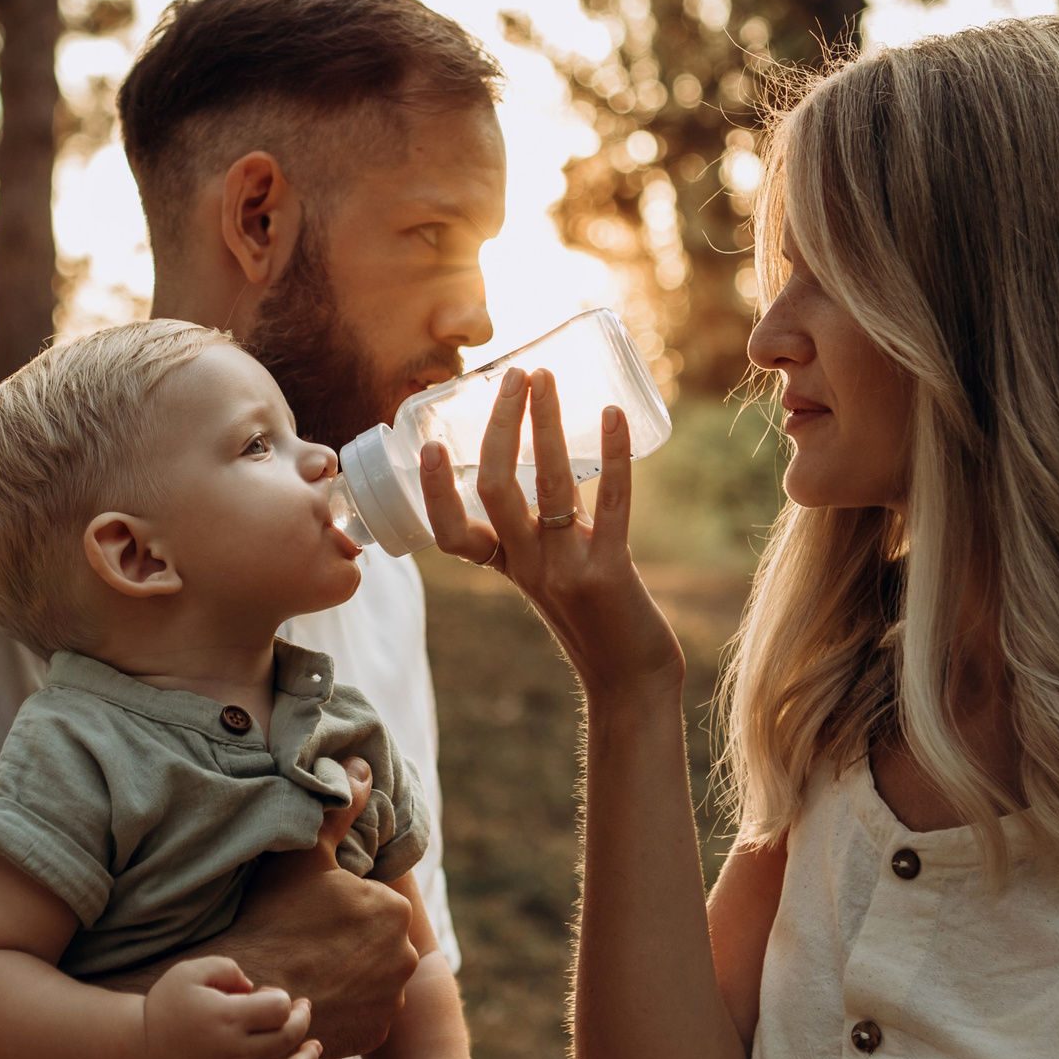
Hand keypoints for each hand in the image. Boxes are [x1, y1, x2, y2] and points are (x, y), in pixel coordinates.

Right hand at [141, 956, 321, 1058]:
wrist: (138, 1050)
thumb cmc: (166, 1006)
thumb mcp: (190, 972)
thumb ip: (228, 968)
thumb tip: (255, 988)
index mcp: (227, 1018)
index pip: (279, 1008)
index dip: (282, 998)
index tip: (268, 995)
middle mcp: (234, 1052)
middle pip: (289, 1038)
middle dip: (302, 1020)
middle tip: (302, 1010)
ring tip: (315, 1047)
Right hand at [230, 758, 418, 1057]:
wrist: (257, 994)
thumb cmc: (276, 919)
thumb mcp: (304, 855)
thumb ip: (340, 810)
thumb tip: (364, 768)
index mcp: (394, 909)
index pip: (373, 899)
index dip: (342, 902)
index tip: (313, 909)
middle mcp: (406, 955)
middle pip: (377, 939)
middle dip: (352, 938)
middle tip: (307, 939)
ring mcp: (392, 998)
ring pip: (374, 976)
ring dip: (352, 974)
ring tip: (310, 969)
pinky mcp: (377, 1031)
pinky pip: (366, 1012)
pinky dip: (348, 1006)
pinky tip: (316, 995)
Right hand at [420, 367, 683, 701]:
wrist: (630, 682)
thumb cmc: (596, 620)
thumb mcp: (557, 570)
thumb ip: (550, 524)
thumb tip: (555, 461)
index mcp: (508, 567)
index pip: (451, 533)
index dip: (434, 491)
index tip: (428, 446)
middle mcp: (528, 567)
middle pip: (495, 488)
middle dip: (501, 426)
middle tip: (514, 376)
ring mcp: (567, 570)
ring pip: (548, 484)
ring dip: (546, 424)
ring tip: (546, 379)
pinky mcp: (610, 572)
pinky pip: (611, 504)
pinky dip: (614, 455)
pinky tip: (616, 416)